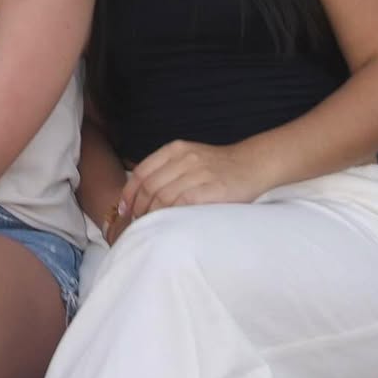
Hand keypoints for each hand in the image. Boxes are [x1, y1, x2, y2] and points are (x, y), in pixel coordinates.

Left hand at [107, 139, 265, 241]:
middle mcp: (185, 158)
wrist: (254, 164)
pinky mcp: (213, 189)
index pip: (142, 171)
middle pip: (150, 186)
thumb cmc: (219, 167)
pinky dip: (171, 215)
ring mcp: (199, 172)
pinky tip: (168, 224)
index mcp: (176, 149)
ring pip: (163, 196)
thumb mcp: (190, 158)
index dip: (129, 193)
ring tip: (150, 227)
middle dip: (139, 208)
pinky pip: (183, 204)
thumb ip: (168, 169)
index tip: (124, 208)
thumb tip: (140, 194)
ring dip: (152, 215)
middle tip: (136, 223)